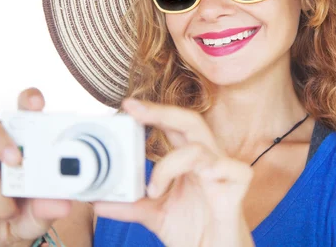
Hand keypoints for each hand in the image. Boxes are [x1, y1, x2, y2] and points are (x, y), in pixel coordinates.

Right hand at [0, 88, 72, 245]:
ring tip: (11, 211)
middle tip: (15, 161)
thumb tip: (61, 203)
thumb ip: (52, 204)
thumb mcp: (46, 209)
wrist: (9, 235)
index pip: (25, 110)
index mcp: (27, 142)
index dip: (28, 100)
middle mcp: (1, 146)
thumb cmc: (32, 211)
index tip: (35, 103)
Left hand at [93, 99, 254, 246]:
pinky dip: (216, 168)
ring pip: (200, 148)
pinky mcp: (237, 189)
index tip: (127, 105)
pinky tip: (205, 175)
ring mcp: (223, 172)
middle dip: (162, 112)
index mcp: (188, 160)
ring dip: (170, 164)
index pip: (172, 126)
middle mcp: (206, 160)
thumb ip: (130, 205)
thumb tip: (97, 201)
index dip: (153, 112)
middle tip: (134, 108)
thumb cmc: (193, 230)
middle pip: (190, 121)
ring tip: (153, 190)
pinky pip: (233, 169)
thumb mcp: (154, 215)